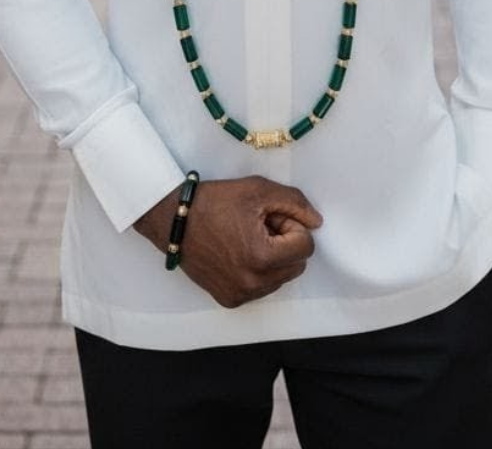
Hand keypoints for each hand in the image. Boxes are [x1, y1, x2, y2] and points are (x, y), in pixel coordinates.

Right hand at [135, 175, 322, 308]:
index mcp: (263, 258)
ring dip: (273, 258)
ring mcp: (241, 295)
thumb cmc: (216, 201)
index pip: (306, 246)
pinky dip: (258, 271)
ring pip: (280, 278)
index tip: (269, 215)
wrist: (174, 221)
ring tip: (246, 237)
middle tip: (259, 225)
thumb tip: (317, 223)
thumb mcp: (258, 190)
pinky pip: (261, 288)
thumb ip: (295, 203)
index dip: (291, 225)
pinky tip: (237, 252)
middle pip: (297, 265)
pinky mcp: (230, 300)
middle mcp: (254, 284)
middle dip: (284, 243)